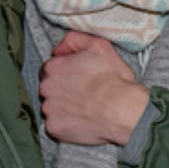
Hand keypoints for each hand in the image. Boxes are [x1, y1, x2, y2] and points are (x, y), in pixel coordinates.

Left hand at [38, 31, 149, 145]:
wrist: (122, 110)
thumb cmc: (113, 79)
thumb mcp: (98, 46)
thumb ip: (74, 40)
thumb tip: (59, 49)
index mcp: (53, 67)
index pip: (49, 69)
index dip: (63, 73)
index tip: (77, 78)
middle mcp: (46, 87)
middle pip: (48, 87)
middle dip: (61, 89)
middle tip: (81, 93)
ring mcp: (48, 109)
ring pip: (50, 107)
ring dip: (61, 107)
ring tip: (82, 108)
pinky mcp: (53, 128)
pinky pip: (54, 125)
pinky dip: (64, 124)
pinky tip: (79, 121)